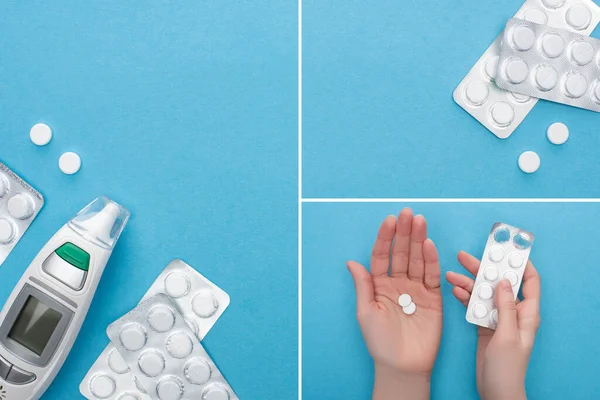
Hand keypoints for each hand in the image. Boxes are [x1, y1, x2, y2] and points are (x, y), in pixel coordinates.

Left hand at [347, 208, 442, 399]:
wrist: (402, 366)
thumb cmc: (380, 342)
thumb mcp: (365, 312)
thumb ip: (363, 285)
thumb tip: (351, 262)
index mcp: (379, 284)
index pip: (382, 255)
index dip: (385, 238)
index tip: (389, 220)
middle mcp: (397, 283)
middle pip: (401, 253)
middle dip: (404, 232)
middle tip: (408, 213)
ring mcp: (416, 289)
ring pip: (417, 259)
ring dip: (419, 240)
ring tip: (420, 222)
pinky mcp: (433, 298)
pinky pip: (431, 276)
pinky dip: (431, 260)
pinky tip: (429, 245)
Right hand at [446, 251, 540, 399]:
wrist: (496, 390)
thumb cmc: (508, 367)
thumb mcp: (508, 335)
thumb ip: (506, 307)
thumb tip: (503, 281)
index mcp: (527, 313)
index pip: (529, 282)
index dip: (521, 264)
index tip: (506, 249)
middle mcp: (513, 312)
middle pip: (499, 283)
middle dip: (483, 269)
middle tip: (464, 256)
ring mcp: (498, 318)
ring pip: (483, 293)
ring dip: (468, 283)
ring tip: (450, 274)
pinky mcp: (484, 326)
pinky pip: (474, 306)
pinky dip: (465, 298)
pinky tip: (454, 291)